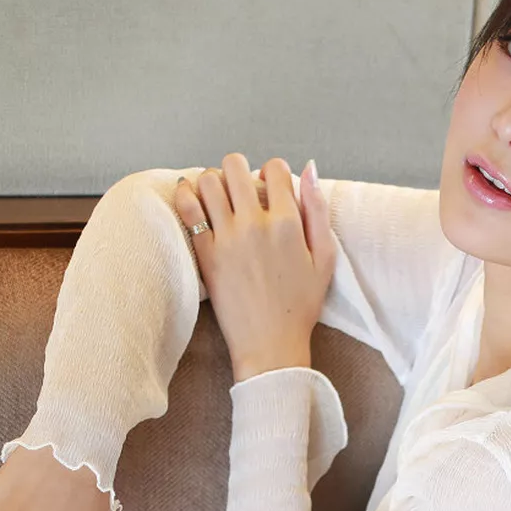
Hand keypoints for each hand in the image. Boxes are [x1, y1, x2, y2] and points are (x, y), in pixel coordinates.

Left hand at [172, 153, 336, 380]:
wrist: (270, 344)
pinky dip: (185, 194)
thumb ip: (318, 211)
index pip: (275, 169)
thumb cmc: (300, 305)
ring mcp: (227, 237)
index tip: (270, 185)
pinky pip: (188, 208)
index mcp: (288, 223)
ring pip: (208, 181)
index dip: (273, 171)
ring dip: (212, 181)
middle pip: (235, 166)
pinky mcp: (206, 253)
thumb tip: (309, 169)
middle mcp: (255, 224)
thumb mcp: (325, 259)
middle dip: (238, 169)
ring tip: (217, 196)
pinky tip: (189, 195)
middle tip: (239, 185)